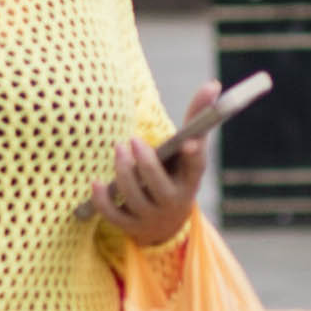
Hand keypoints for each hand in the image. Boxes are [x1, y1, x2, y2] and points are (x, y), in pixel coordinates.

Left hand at [95, 93, 215, 247]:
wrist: (167, 221)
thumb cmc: (177, 171)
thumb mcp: (189, 147)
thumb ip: (198, 117)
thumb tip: (214, 84)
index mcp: (191, 178)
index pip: (196, 167)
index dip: (192, 155)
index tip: (187, 143)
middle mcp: (174, 200)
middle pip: (159, 185)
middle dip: (145, 163)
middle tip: (131, 140)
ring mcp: (152, 216)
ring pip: (134, 197)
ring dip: (123, 172)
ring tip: (118, 150)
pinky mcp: (131, 227)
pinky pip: (113, 215)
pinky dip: (103, 199)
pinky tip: (97, 182)